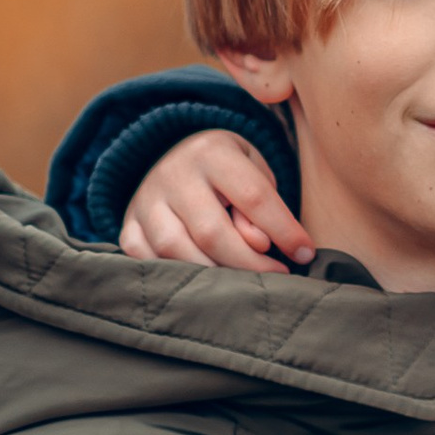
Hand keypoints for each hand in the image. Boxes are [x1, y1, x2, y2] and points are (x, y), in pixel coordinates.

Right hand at [119, 129, 314, 273]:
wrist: (173, 158)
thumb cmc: (227, 173)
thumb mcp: (253, 172)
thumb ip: (262, 205)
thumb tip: (259, 245)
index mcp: (211, 152)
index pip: (253, 197)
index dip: (284, 230)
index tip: (304, 254)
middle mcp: (172, 174)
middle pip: (212, 232)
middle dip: (249, 263)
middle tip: (276, 275)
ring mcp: (145, 202)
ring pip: (176, 251)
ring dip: (215, 275)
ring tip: (241, 281)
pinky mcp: (129, 227)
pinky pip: (148, 262)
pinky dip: (176, 276)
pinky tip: (202, 281)